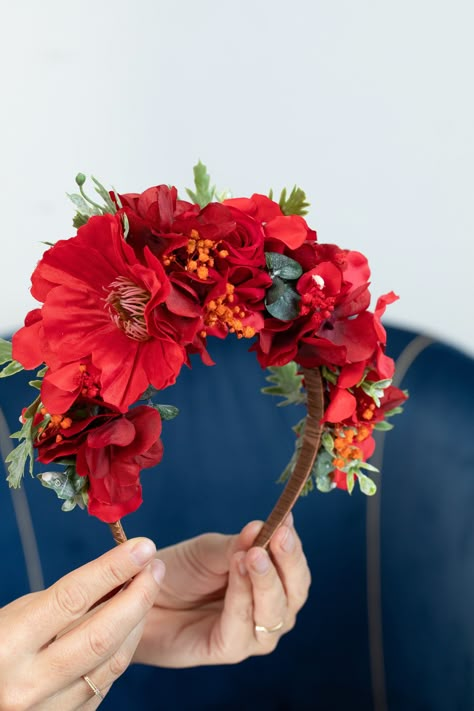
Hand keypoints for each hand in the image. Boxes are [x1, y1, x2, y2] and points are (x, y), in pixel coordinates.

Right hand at [0, 538, 164, 709]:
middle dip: (137, 596)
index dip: (113, 569)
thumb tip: (119, 575)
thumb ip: (63, 601)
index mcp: (7, 645)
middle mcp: (26, 684)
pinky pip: (104, 685)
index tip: (142, 548)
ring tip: (147, 591)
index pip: (72, 598)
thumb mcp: (16, 616)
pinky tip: (130, 627)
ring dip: (137, 622)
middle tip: (155, 567)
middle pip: (102, 635)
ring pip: (112, 663)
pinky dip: (121, 652)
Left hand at [134, 515, 310, 667]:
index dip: (293, 546)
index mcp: (270, 582)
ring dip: (266, 581)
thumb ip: (238, 543)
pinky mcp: (227, 650)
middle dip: (288, 563)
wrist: (139, 595)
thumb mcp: (210, 550)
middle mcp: (268, 610)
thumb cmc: (179, 571)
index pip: (294, 567)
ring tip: (251, 554)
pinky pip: (242, 627)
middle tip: (278, 536)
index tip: (286, 521)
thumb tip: (263, 526)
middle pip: (295, 592)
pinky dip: (242, 597)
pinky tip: (237, 571)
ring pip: (276, 613)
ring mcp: (251, 634)